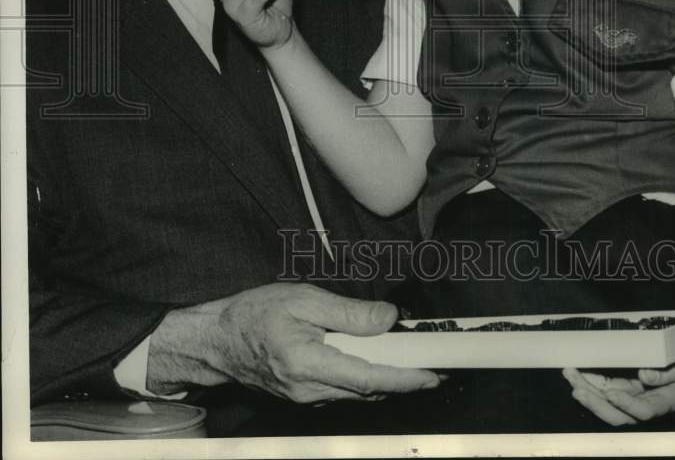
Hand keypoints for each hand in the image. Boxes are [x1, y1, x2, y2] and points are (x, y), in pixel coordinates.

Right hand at [148, 283, 441, 402]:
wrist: (215, 341)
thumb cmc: (254, 313)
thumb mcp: (302, 299)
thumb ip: (348, 313)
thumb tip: (389, 320)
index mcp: (309, 364)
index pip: (369, 379)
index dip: (405, 379)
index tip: (433, 374)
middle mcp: (309, 391)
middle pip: (369, 391)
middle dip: (403, 380)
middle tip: (435, 362)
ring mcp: (305, 398)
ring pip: (357, 394)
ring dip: (386, 379)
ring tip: (410, 358)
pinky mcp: (302, 396)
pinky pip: (342, 392)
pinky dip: (364, 379)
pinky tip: (374, 361)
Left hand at [563, 354, 674, 425]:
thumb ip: (669, 372)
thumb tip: (645, 375)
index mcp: (666, 403)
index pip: (644, 411)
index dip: (627, 405)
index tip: (611, 393)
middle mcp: (647, 406)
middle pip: (618, 415)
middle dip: (595, 403)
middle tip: (576, 387)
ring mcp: (634, 400)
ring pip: (607, 404)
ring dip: (586, 392)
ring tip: (569, 374)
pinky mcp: (626, 390)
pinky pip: (605, 391)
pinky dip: (588, 383)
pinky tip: (574, 373)